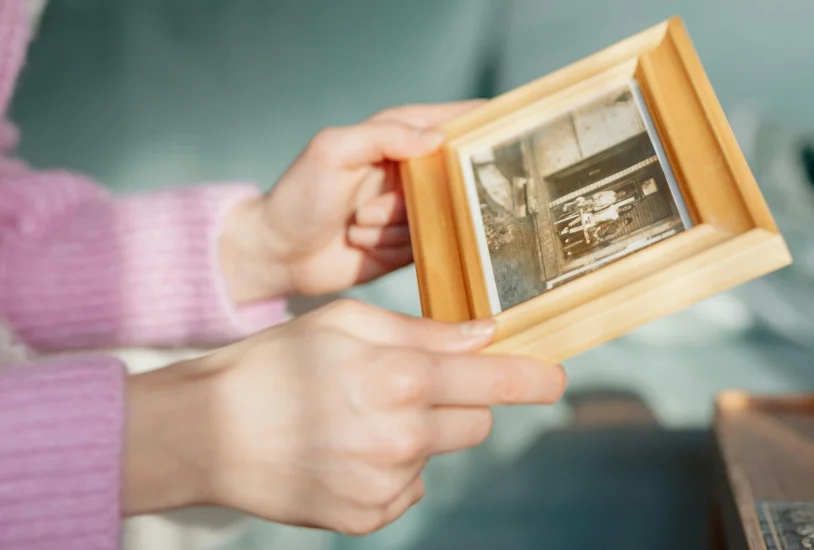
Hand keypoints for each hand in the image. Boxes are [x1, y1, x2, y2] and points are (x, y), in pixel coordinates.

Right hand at [123, 299, 565, 534]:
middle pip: (476, 423)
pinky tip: (346, 449)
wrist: (208, 433)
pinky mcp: (368, 516)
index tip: (555, 378)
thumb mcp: (344, 323)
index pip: (491, 380)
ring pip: (438, 454)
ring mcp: (385, 483)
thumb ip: (422, 332)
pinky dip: (392, 468)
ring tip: (358, 418)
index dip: (531, 378)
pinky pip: (408, 488)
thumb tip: (483, 335)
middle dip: (460, 401)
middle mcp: (401, 435)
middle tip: (411, 385)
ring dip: (419, 435)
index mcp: (400, 378)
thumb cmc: (274, 363)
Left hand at [220, 101, 483, 302]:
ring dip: (397, 224)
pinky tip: (364, 243)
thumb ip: (384, 136)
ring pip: (444, 215)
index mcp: (398, 134)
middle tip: (372, 206)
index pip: (458, 120)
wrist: (279, 254)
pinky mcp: (413, 243)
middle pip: (458, 176)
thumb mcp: (333, 152)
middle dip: (422, 195)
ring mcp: (415, 208)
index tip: (509, 139)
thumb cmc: (298, 196)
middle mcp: (413, 170)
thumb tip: (437, 138)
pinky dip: (398, 246)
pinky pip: (431, 244)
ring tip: (356, 224)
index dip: (487, 125)